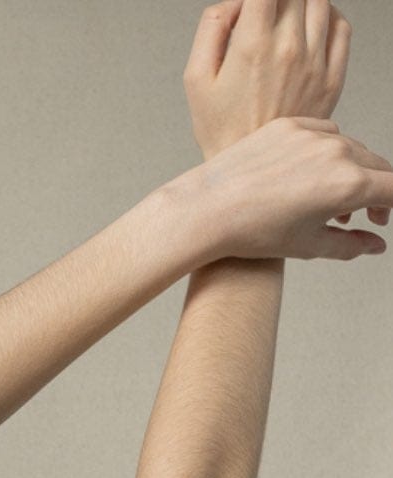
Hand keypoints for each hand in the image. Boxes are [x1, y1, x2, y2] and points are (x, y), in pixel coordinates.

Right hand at [185, 0, 348, 158]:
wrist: (250, 177)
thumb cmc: (222, 132)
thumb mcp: (196, 78)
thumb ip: (211, 26)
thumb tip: (236, 2)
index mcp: (252, 45)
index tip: (253, 5)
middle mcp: (289, 48)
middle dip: (277, 1)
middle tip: (263, 19)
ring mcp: (315, 62)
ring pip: (320, 2)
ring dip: (302, 5)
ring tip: (285, 25)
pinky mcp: (332, 77)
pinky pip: (342, 27)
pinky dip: (328, 18)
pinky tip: (310, 32)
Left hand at [186, 115, 390, 260]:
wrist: (208, 210)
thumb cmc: (253, 233)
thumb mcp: (309, 246)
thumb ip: (350, 245)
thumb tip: (376, 245)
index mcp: (348, 184)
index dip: (392, 206)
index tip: (382, 218)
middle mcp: (337, 152)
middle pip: (377, 166)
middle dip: (377, 192)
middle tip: (367, 216)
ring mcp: (314, 134)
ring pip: (351, 148)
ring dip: (353, 172)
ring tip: (335, 203)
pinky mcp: (291, 125)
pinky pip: (323, 133)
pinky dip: (326, 153)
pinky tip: (311, 176)